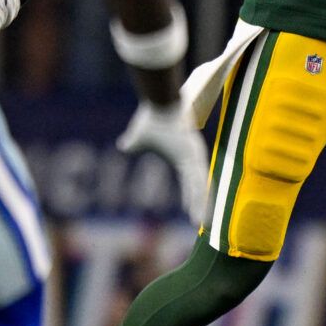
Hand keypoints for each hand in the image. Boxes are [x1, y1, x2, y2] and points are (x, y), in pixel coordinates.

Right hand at [116, 99, 209, 224]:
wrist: (159, 101)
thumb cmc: (151, 117)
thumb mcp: (138, 137)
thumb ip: (131, 144)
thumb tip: (122, 146)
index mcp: (182, 158)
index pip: (188, 183)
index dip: (188, 198)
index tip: (188, 211)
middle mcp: (192, 159)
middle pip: (197, 188)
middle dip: (197, 206)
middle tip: (199, 224)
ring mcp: (194, 156)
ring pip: (200, 187)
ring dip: (200, 205)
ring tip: (202, 223)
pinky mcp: (193, 154)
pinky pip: (198, 179)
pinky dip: (199, 195)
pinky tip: (202, 206)